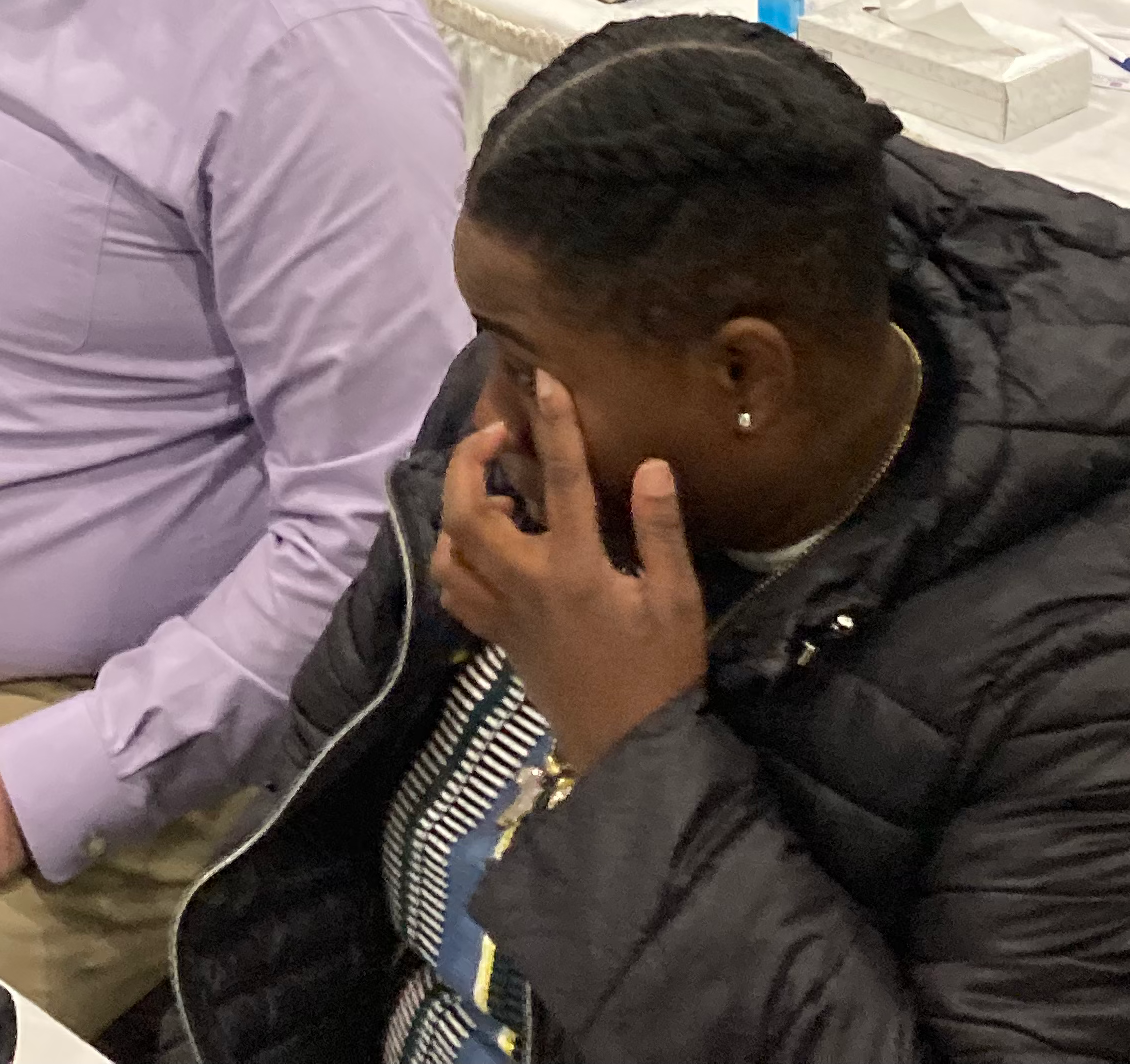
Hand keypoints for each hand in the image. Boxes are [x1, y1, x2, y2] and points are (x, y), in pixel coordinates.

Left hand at [432, 371, 707, 776]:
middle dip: (469, 463)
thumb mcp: (678, 598)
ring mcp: (504, 614)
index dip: (554, 425)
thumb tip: (651, 465)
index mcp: (575, 568)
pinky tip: (486, 549)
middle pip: (467, 513)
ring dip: (458, 513)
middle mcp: (526, 585)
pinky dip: (458, 560)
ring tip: (495, 497)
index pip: (562, 480)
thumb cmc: (662, 671)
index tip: (544, 382)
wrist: (630, 749)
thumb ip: (660, 530)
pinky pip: (456, 592)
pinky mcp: (498, 638)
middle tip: (497, 438)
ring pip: (450, 553)